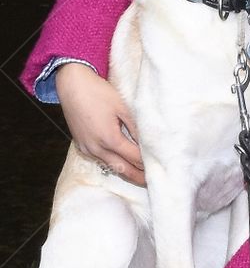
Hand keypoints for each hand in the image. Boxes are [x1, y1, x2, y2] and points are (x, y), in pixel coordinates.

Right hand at [56, 63, 145, 185]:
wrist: (71, 85)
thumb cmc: (98, 93)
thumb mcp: (122, 108)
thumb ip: (136, 128)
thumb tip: (149, 144)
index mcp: (110, 139)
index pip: (135, 158)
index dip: (148, 164)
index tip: (160, 168)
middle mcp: (97, 148)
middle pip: (123, 169)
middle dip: (139, 177)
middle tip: (153, 183)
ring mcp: (87, 149)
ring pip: (111, 167)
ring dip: (126, 172)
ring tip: (141, 176)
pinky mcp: (81, 146)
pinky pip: (100, 160)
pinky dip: (113, 163)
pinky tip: (123, 163)